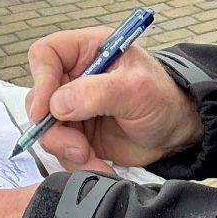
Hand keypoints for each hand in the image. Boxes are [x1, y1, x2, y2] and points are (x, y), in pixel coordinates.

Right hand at [24, 26, 203, 171]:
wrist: (177, 132)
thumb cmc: (163, 98)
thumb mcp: (136, 89)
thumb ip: (96, 93)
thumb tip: (56, 105)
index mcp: (88, 50)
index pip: (45, 54)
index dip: (40, 80)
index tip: (45, 111)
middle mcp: (75, 76)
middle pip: (39, 98)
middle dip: (53, 127)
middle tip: (77, 146)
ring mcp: (74, 107)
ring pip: (47, 128)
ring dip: (66, 149)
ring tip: (92, 158)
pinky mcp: (78, 133)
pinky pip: (62, 149)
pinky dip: (76, 162)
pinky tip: (100, 167)